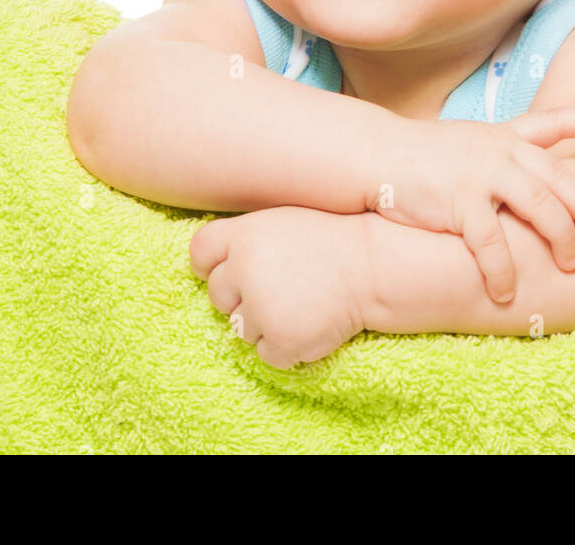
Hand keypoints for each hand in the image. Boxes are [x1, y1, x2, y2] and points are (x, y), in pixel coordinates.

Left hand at [188, 206, 372, 369]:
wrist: (375, 267)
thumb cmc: (331, 241)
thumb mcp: (282, 222)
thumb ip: (245, 239)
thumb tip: (212, 266)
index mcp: (244, 235)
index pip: (199, 254)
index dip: (213, 266)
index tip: (235, 271)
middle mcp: (245, 270)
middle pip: (217, 296)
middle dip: (242, 298)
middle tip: (282, 288)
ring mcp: (261, 307)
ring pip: (240, 329)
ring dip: (266, 324)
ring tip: (302, 303)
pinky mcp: (281, 340)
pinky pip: (266, 354)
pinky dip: (286, 347)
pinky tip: (311, 323)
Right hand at [368, 106, 574, 303]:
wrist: (376, 155)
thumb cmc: (422, 157)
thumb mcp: (468, 143)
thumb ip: (500, 154)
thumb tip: (530, 178)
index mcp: (504, 136)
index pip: (554, 122)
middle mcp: (499, 150)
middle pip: (560, 180)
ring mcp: (480, 173)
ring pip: (539, 207)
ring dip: (560, 241)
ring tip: (572, 268)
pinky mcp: (458, 201)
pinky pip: (491, 241)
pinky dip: (503, 270)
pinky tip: (508, 292)